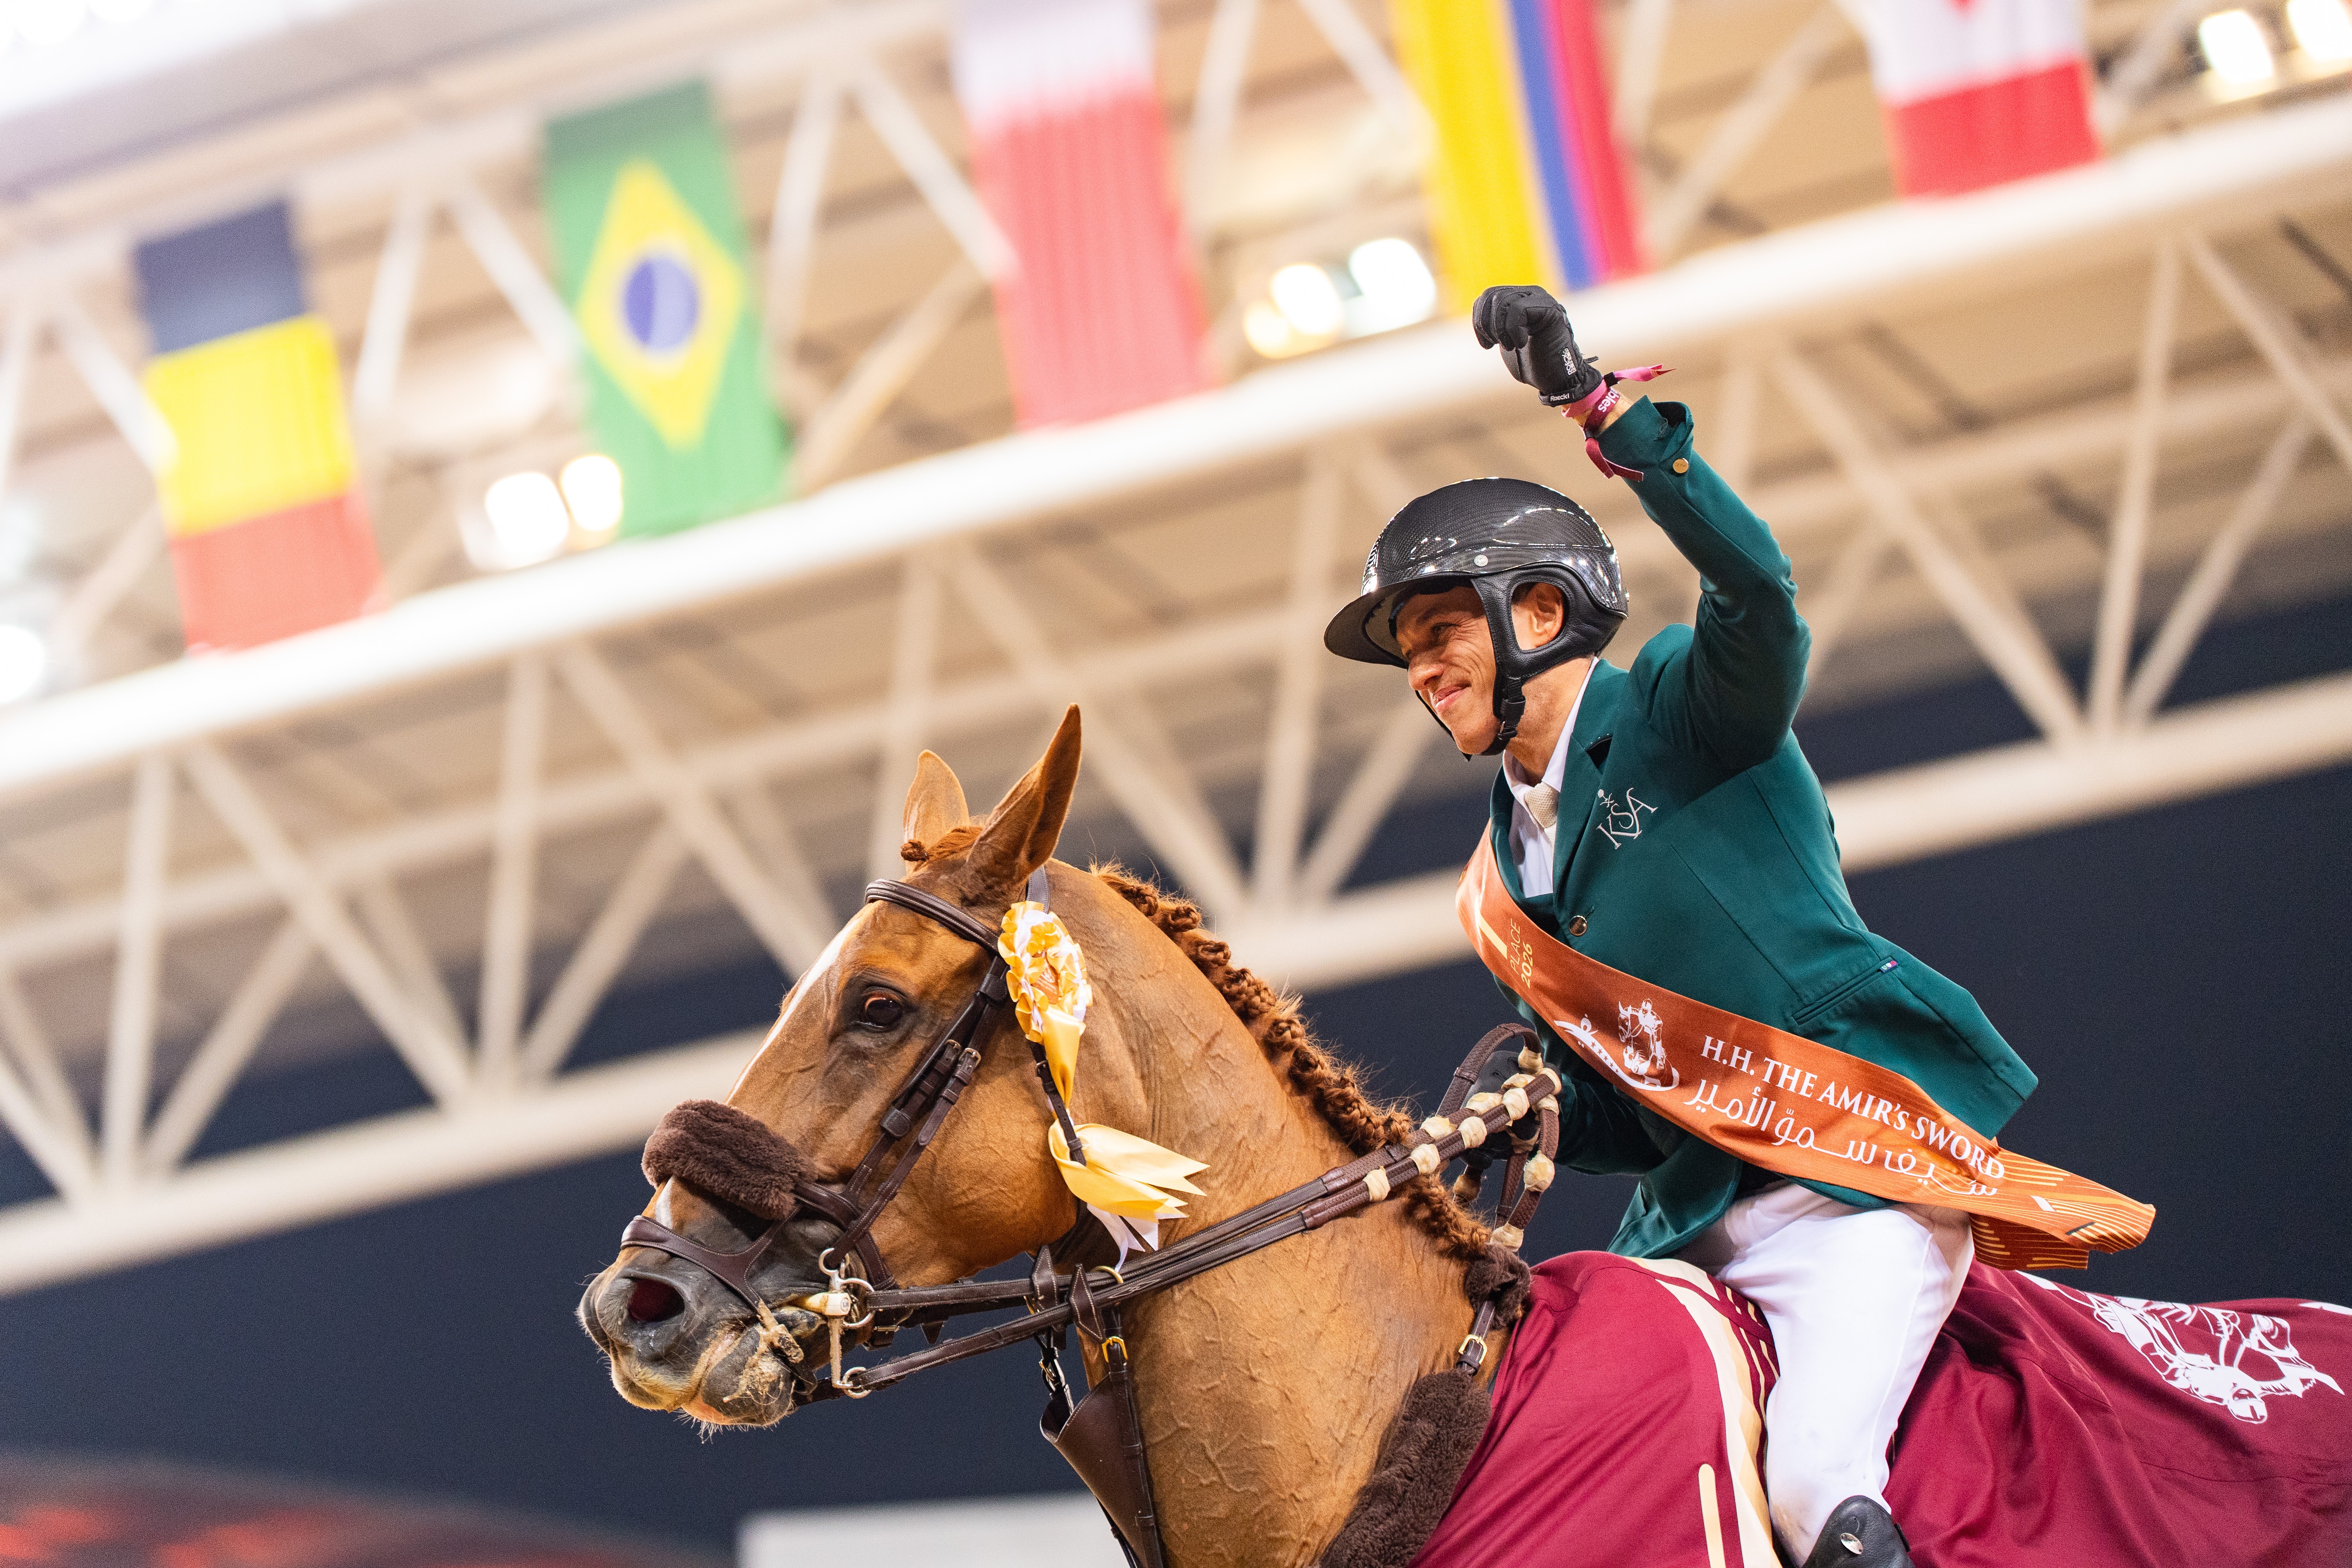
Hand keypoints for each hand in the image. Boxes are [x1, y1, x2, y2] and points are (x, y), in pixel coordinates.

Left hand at [1472, 285, 1603, 407]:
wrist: (1556, 378)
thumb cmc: (1532, 362)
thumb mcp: (1504, 339)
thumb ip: (1495, 322)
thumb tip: (1479, 311)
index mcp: (1518, 299)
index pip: (1487, 295)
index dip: (1479, 320)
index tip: (1487, 345)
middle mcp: (1530, 294)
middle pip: (1492, 295)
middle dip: (1487, 325)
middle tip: (1498, 345)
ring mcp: (1541, 299)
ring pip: (1503, 301)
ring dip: (1499, 329)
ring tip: (1510, 346)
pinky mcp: (1550, 309)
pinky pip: (1518, 309)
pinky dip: (1513, 330)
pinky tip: (1521, 343)